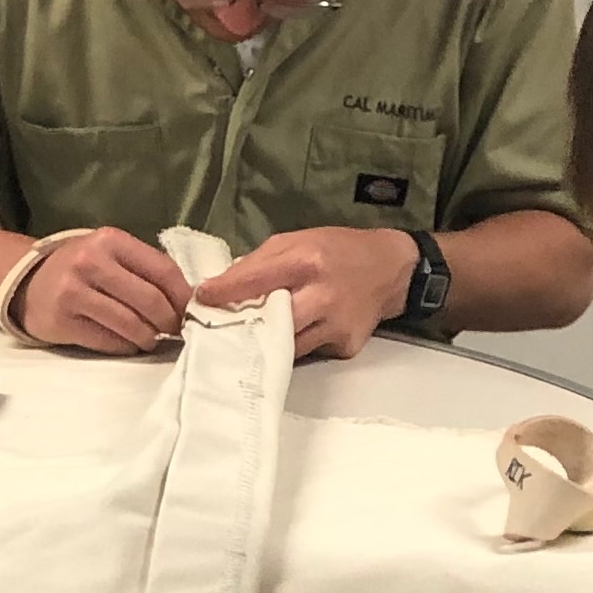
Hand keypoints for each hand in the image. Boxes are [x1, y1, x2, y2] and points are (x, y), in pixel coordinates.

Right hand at [13, 228, 195, 353]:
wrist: (25, 281)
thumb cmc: (78, 268)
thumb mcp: (109, 253)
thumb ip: (143, 269)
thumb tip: (186, 298)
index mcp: (110, 240)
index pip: (162, 270)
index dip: (183, 296)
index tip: (191, 311)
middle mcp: (91, 262)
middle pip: (150, 300)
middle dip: (170, 321)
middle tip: (175, 331)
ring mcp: (74, 292)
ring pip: (131, 325)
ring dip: (149, 338)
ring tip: (151, 338)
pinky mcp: (63, 321)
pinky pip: (109, 341)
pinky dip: (126, 346)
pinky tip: (127, 342)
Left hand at [193, 226, 419, 358]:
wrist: (390, 269)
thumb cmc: (337, 250)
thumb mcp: (298, 240)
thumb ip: (261, 262)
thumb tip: (223, 284)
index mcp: (307, 261)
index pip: (257, 279)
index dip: (225, 292)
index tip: (202, 300)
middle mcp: (322, 295)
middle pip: (271, 323)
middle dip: (242, 329)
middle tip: (216, 333)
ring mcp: (336, 325)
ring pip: (287, 347)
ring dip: (264, 345)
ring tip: (243, 342)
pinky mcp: (345, 346)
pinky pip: (309, 353)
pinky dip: (293, 348)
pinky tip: (287, 342)